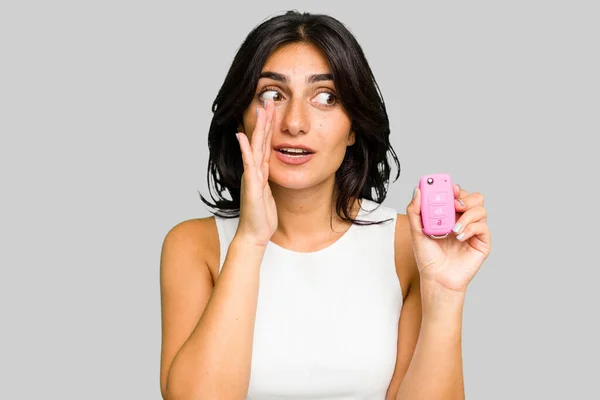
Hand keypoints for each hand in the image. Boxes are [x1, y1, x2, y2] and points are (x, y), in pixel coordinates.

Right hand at [235, 99, 277, 246]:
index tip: (272, 110)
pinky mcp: (252, 186)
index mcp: (261, 172)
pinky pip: (249, 164)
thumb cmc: (262, 217)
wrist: (254, 234)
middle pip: (260, 141)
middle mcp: (255, 171)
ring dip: (258, 129)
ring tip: (260, 111)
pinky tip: (242, 136)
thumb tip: (271, 173)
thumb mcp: (270, 195)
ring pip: (255, 148)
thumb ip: (269, 182)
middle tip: (267, 100)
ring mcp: (252, 177)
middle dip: (264, 121)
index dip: (269, 128)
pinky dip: (246, 149)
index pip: (265, 145)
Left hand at [406, 183, 491, 293]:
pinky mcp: (482, 242)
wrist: (437, 278)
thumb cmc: (428, 257)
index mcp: (449, 215)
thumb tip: (417, 190)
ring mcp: (474, 230)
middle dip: (465, 197)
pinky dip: (471, 228)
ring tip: (454, 228)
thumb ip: (415, 211)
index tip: (448, 187)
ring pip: (480, 209)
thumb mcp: (416, 231)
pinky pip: (483, 227)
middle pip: (474, 197)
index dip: (455, 188)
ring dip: (467, 214)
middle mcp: (463, 220)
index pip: (457, 194)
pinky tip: (459, 237)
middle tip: (454, 205)